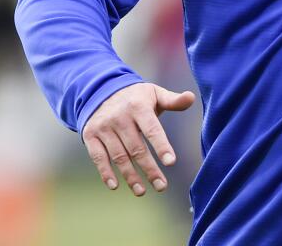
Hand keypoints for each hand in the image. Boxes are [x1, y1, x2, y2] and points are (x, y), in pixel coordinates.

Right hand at [81, 82, 195, 195]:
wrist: (101, 90)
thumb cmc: (136, 97)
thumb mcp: (155, 93)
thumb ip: (173, 100)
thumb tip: (191, 98)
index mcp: (138, 106)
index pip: (152, 129)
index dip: (161, 146)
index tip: (171, 163)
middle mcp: (119, 117)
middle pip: (136, 148)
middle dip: (149, 169)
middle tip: (161, 186)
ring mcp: (103, 127)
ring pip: (119, 156)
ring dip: (130, 176)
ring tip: (142, 191)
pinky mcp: (90, 135)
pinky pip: (98, 157)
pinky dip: (105, 172)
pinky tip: (115, 185)